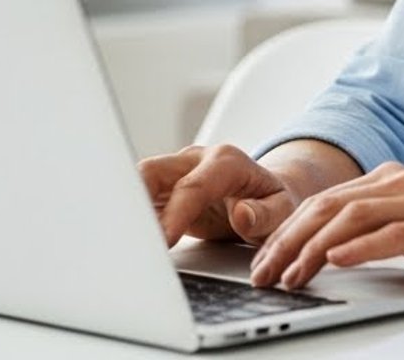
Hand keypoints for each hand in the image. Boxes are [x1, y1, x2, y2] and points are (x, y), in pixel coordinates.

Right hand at [138, 144, 301, 246]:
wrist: (266, 196)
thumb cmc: (275, 204)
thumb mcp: (284, 211)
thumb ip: (266, 215)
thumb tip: (242, 215)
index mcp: (226, 162)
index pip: (192, 187)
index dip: (174, 214)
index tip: (163, 241)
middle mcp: (195, 160)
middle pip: (152, 172)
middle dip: (134, 202)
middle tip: (127, 240)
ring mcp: (176, 171)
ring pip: (138, 182)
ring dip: (126, 210)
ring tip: (120, 242)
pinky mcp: (164, 188)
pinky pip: (139, 198)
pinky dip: (130, 218)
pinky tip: (126, 240)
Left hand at [249, 162, 403, 289]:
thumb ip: (386, 225)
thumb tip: (341, 247)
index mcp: (392, 180)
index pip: (323, 202)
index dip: (287, 231)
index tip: (264, 261)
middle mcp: (400, 184)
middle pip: (325, 207)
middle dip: (286, 242)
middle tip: (262, 274)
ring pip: (348, 219)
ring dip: (310, 249)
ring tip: (289, 276)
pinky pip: (390, 234)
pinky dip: (358, 246)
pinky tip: (336, 261)